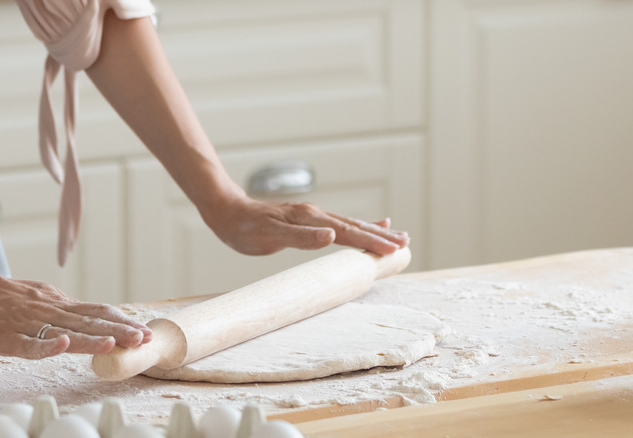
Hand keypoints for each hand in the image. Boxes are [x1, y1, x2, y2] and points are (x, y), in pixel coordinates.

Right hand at [0, 272, 152, 359]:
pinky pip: (27, 344)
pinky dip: (45, 346)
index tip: (145, 331)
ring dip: (91, 338)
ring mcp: (28, 323)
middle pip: (89, 322)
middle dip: (118, 331)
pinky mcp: (6, 337)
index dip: (122, 322)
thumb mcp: (43, 298)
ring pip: (64, 331)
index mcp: (59, 304)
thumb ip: (67, 310)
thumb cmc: (5, 297)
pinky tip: (62, 346)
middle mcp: (50, 311)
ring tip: (114, 343)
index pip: (97, 312)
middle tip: (143, 338)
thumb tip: (99, 318)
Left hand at [203, 196, 409, 255]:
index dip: (371, 242)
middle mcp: (315, 215)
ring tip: (397, 235)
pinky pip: (340, 223)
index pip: (348, 233)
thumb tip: (332, 236)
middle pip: (355, 226)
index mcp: (310, 219)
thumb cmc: (244, 228)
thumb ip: (301, 237)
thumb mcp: (269, 236)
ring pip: (350, 224)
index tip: (394, 249)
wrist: (227, 210)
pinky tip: (368, 226)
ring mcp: (313, 216)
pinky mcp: (307, 220)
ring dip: (374, 231)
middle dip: (380, 236)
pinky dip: (358, 226)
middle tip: (405, 243)